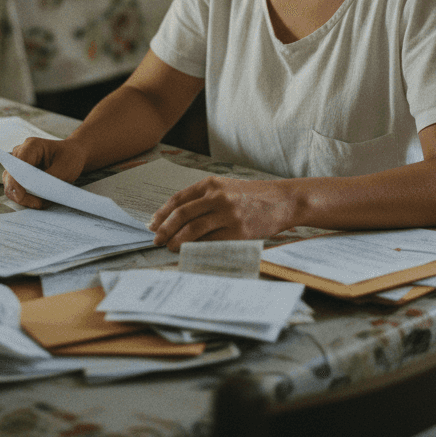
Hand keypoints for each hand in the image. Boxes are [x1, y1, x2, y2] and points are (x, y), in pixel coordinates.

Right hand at [2, 137, 87, 208]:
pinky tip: (40, 200)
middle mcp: (21, 153)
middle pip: (10, 177)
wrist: (74, 154)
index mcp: (32, 146)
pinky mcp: (20, 174)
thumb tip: (36, 193)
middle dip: (20, 193)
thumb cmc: (70, 157)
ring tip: (41, 203)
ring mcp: (19, 164)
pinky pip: (17, 189)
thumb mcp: (65, 169)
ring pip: (11, 185)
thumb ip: (49, 180)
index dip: (15, 181)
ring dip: (24, 197)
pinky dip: (27, 197)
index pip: (17, 164)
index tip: (20, 196)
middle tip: (37, 204)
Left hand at [148, 176, 293, 250]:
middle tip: (156, 239)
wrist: (282, 201)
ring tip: (170, 247)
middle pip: (182, 215)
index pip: (179, 199)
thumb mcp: (227, 188)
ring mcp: (228, 214)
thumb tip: (177, 218)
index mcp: (212, 184)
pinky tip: (190, 252)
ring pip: (193, 230)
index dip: (162, 213)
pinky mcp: (238, 231)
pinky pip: (211, 242)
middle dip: (165, 229)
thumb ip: (205, 198)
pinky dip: (197, 248)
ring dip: (177, 241)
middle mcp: (218, 197)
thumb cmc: (253, 196)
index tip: (153, 224)